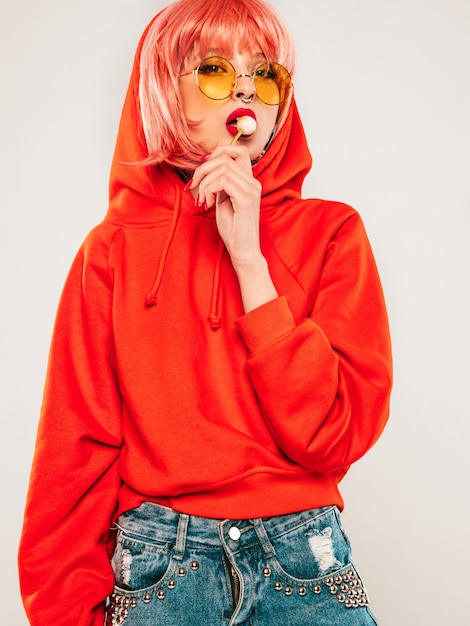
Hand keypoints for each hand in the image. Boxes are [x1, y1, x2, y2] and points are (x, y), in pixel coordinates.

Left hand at [190, 145, 262, 269]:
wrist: (243, 250)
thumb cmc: (232, 229)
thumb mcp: (223, 200)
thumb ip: (219, 183)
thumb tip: (207, 167)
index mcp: (249, 181)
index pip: (239, 151)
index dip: (219, 151)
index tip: (204, 167)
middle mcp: (253, 182)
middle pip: (224, 157)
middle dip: (203, 170)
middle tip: (194, 187)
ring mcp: (251, 190)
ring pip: (221, 168)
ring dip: (204, 182)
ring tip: (202, 200)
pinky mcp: (246, 199)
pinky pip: (222, 181)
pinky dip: (209, 189)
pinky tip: (207, 204)